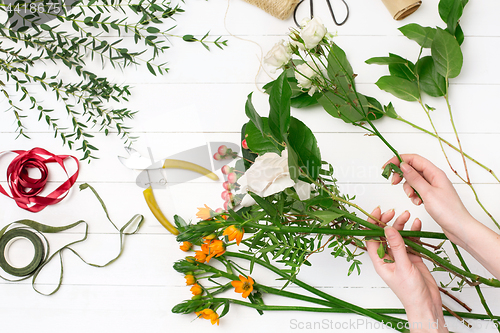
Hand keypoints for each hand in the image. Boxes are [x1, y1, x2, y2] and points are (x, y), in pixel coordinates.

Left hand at [366, 207, 446, 331]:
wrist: (427, 304)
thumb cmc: (410, 292)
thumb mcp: (403, 267)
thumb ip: (397, 247)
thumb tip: (389, 228)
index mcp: (380, 261)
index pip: (372, 238)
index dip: (372, 224)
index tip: (377, 212)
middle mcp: (388, 257)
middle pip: (384, 235)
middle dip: (388, 222)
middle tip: (393, 212)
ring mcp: (400, 256)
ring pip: (398, 236)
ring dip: (401, 225)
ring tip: (407, 215)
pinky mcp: (412, 257)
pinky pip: (411, 241)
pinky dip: (414, 232)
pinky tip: (416, 224)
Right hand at [386, 154, 499, 279]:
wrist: (459, 228)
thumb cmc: (449, 212)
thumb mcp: (427, 193)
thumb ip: (414, 178)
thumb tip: (403, 165)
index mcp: (435, 173)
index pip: (414, 159)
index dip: (399, 160)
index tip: (387, 167)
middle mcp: (434, 177)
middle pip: (412, 168)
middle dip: (401, 175)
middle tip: (394, 182)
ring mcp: (432, 187)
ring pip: (413, 180)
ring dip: (408, 188)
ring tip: (412, 197)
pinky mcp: (431, 196)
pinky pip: (417, 190)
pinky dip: (413, 195)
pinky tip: (417, 202)